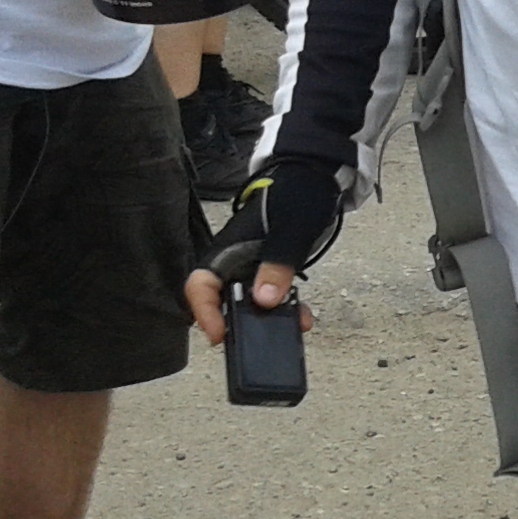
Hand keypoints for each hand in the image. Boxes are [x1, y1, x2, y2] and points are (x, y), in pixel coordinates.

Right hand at [185, 162, 338, 345]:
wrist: (317, 177)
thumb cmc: (296, 193)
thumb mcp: (289, 228)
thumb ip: (278, 263)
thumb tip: (265, 300)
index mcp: (226, 249)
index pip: (200, 285)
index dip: (204, 312)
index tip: (219, 334)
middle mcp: (235, 262)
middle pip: (224, 302)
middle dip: (241, 324)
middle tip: (259, 341)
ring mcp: (253, 268)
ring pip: (251, 305)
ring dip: (268, 320)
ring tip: (290, 329)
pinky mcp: (273, 271)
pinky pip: (273, 298)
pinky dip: (285, 310)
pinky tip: (302, 318)